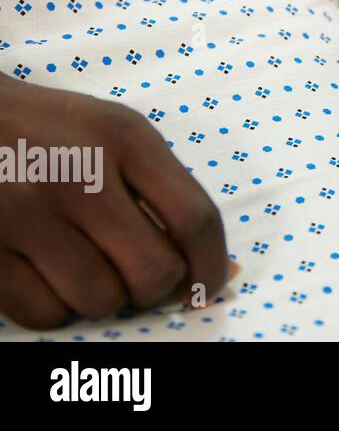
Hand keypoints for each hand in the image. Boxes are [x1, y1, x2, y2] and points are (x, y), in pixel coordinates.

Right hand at [0, 77, 228, 328]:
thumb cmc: (49, 128)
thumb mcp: (114, 130)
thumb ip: (161, 187)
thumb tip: (210, 266)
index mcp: (124, 138)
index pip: (193, 217)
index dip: (211, 265)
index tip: (208, 287)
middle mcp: (78, 174)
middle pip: (153, 270)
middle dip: (155, 288)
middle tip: (138, 278)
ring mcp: (25, 213)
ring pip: (101, 299)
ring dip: (103, 299)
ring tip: (87, 269)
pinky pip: (43, 313)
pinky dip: (54, 308)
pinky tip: (48, 277)